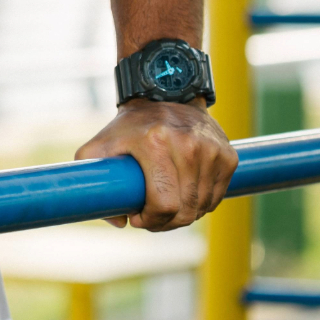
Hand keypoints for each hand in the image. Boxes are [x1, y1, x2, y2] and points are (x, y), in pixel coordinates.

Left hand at [75, 98, 236, 230]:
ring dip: (184, 214)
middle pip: (185, 210)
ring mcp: (212, 150)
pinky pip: (216, 197)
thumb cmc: (130, 127)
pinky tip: (183, 193)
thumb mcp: (100, 146)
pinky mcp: (228, 155)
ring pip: (202, 207)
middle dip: (165, 223)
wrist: (165, 97)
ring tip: (165, 203)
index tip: (138, 218)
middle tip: (151, 216)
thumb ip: (91, 179)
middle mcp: (188, 145)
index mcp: (155, 143)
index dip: (150, 220)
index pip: (164, 203)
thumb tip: (118, 221)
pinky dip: (200, 203)